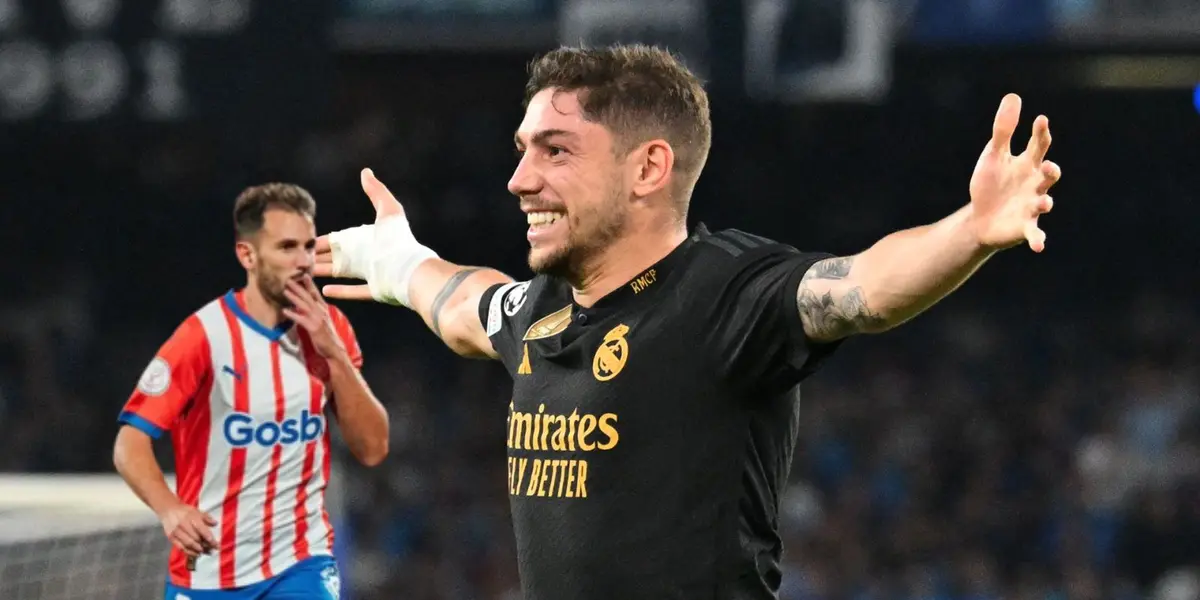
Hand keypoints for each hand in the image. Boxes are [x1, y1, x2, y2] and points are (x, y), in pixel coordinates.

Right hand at [158, 501, 216, 557]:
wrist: (168, 510)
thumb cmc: (185, 511)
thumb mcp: (197, 511)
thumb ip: (206, 517)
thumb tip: (215, 524)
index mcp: (191, 516)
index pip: (200, 528)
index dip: (208, 536)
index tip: (215, 543)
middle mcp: (183, 524)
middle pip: (195, 537)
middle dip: (205, 545)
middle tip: (212, 549)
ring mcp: (176, 532)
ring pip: (188, 544)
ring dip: (198, 550)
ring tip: (206, 552)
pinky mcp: (171, 538)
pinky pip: (181, 547)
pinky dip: (189, 552)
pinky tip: (196, 554)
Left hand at [282, 276, 345, 359]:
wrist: (334, 349)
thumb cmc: (327, 336)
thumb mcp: (322, 320)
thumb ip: (315, 312)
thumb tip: (303, 306)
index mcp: (324, 309)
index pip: (316, 294)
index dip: (310, 284)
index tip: (304, 275)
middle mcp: (321, 311)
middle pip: (309, 297)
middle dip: (299, 287)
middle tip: (289, 279)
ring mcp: (318, 319)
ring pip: (304, 305)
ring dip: (294, 297)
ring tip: (285, 291)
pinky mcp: (314, 328)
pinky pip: (301, 319)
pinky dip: (293, 314)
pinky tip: (285, 311)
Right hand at [314, 168, 437, 306]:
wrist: (412, 268)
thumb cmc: (399, 239)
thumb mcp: (388, 210)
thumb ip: (376, 191)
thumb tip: (366, 172)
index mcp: (366, 240)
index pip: (338, 240)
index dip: (322, 241)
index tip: (304, 241)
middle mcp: (367, 258)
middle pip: (336, 257)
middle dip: (317, 257)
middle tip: (296, 258)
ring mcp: (371, 275)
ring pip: (340, 274)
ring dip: (323, 272)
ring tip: (303, 273)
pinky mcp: (374, 290)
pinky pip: (353, 291)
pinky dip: (339, 292)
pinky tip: (323, 290)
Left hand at [967, 93, 1061, 252]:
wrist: (981, 218)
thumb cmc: (992, 183)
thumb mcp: (993, 155)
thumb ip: (1003, 130)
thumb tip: (1013, 96)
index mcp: (1027, 164)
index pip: (1038, 145)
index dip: (1040, 133)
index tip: (1039, 120)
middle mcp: (1035, 184)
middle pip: (1048, 174)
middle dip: (1050, 170)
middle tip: (1049, 166)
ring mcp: (1032, 206)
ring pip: (1044, 203)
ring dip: (1045, 203)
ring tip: (1044, 203)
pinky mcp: (1025, 227)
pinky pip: (1035, 233)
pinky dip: (1038, 239)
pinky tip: (1038, 246)